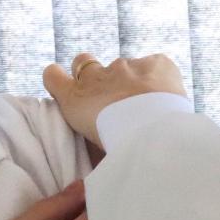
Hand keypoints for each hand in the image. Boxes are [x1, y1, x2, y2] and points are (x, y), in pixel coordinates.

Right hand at [41, 52, 187, 146]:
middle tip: (110, 98)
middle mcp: (96, 76)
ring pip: (124, 67)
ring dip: (130, 82)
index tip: (69, 88)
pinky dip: (158, 78)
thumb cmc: (121, 150)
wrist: (155, 135)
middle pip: (84, 62)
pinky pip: (154, 65)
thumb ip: (92, 139)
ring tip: (147, 106)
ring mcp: (126, 66)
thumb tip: (96, 158)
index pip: (52, 76)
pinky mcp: (154, 63)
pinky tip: (166, 96)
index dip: (60, 79)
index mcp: (75, 98)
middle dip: (94, 75)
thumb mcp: (94, 150)